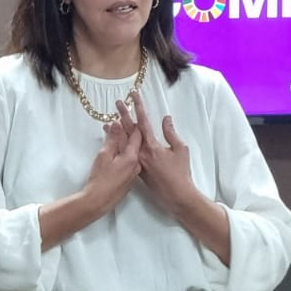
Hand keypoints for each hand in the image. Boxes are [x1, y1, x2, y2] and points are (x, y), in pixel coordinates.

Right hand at [82, 108, 142, 212]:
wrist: (98, 202)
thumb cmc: (100, 179)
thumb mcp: (104, 156)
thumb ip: (112, 139)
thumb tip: (117, 123)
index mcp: (133, 157)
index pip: (137, 135)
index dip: (132, 122)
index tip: (129, 112)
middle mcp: (136, 164)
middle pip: (134, 142)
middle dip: (126, 129)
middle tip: (119, 118)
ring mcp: (133, 172)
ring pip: (130, 151)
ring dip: (122, 140)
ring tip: (111, 130)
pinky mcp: (128, 178)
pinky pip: (127, 160)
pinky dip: (121, 152)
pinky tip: (113, 148)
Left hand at [122, 92, 199, 214]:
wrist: (175, 195)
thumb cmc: (181, 172)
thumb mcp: (181, 150)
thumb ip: (171, 133)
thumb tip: (165, 119)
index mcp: (151, 147)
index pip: (143, 122)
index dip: (138, 107)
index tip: (134, 95)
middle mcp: (140, 153)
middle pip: (129, 130)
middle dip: (124, 114)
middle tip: (118, 102)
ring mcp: (136, 162)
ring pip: (123, 141)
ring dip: (117, 129)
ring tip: (110, 118)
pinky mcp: (135, 169)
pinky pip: (124, 153)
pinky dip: (118, 143)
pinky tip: (114, 139)